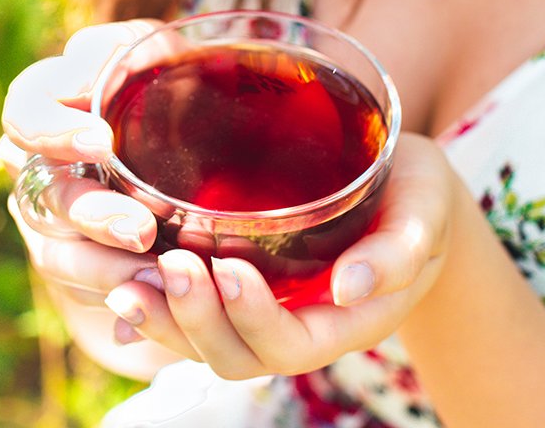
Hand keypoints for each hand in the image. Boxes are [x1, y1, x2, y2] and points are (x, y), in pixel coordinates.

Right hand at [0, 20, 166, 325]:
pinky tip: (156, 301)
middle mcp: (35, 166)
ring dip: (105, 269)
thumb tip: (134, 60)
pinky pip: (86, 293)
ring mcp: (50, 222)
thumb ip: (139, 51)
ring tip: (156, 275)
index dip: (52, 131)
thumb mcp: (153, 55)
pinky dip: (122, 299)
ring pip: (58, 254)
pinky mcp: (74, 267)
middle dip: (94, 216)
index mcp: (42, 104)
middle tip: (141, 229)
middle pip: (47, 196)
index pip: (24, 113)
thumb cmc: (158, 82)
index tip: (101, 141)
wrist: (187, 147)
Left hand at [99, 133, 459, 377]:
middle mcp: (296, 326)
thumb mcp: (425, 214)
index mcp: (343, 321)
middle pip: (233, 356)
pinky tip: (119, 279)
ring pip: (201, 341)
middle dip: (195, 320)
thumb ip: (398, 251)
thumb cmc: (418, 198)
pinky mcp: (238, 285)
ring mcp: (262, 310)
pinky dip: (153, 303)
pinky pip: (190, 311)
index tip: (226, 267)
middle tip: (167, 265)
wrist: (404, 188)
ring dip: (161, 318)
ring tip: (124, 282)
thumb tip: (352, 286)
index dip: (252, 318)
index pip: (289, 345)